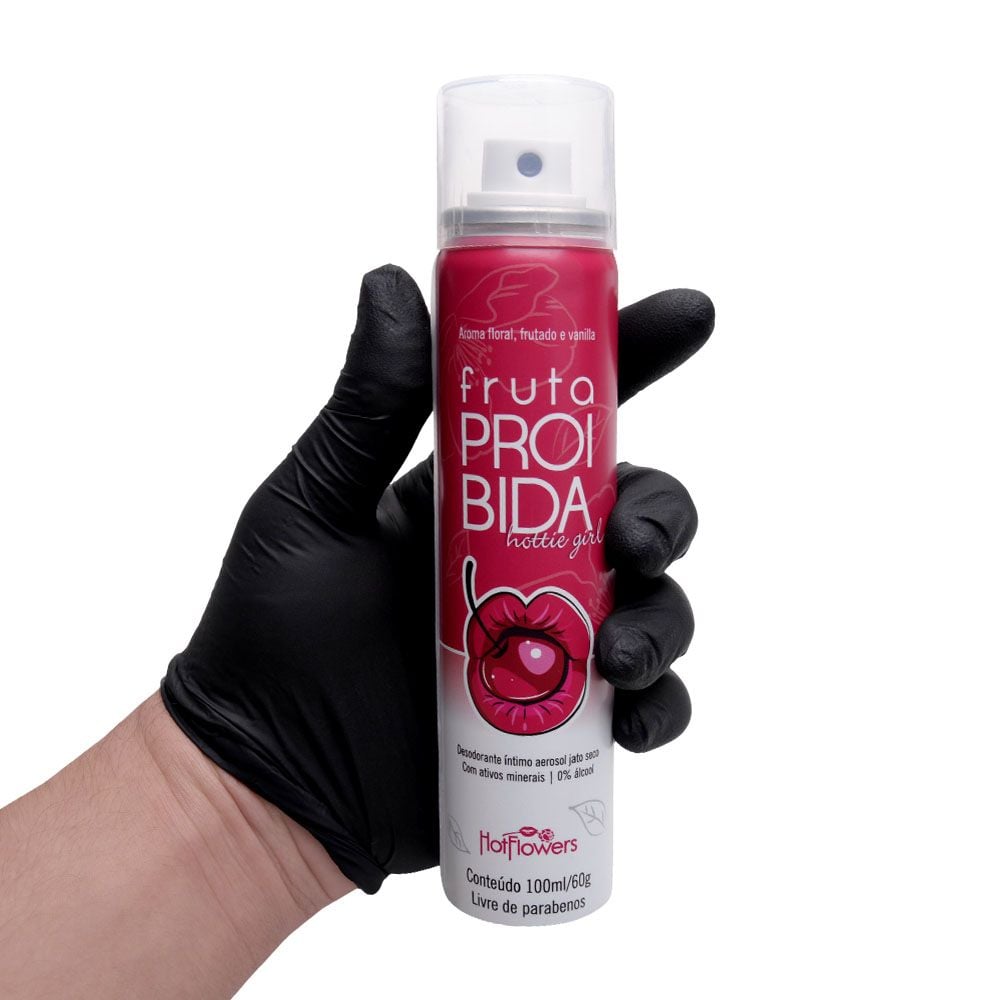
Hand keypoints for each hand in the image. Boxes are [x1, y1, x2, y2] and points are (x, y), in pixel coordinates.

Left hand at [161, 265, 713, 893]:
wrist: (267, 784)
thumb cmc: (273, 640)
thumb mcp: (312, 509)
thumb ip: (365, 405)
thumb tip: (392, 279)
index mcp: (475, 495)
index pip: (568, 416)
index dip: (635, 358)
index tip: (689, 316)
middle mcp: (525, 558)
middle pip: (635, 507)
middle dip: (660, 512)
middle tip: (632, 542)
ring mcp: (550, 640)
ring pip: (657, 603)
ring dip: (665, 618)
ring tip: (617, 657)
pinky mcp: (562, 722)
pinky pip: (647, 704)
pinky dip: (662, 707)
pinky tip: (632, 717)